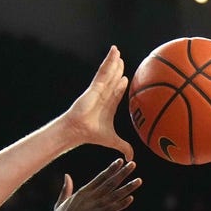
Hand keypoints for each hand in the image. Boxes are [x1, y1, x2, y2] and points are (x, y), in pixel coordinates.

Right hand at [45, 158, 141, 210]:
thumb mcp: (60, 203)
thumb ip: (65, 189)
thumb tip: (66, 176)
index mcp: (82, 192)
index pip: (100, 178)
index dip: (110, 169)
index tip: (119, 161)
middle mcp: (89, 196)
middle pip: (109, 182)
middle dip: (122, 173)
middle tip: (133, 164)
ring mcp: (93, 206)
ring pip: (114, 194)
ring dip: (127, 187)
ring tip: (139, 180)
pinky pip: (112, 208)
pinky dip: (121, 204)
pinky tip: (131, 198)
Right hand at [63, 45, 134, 160]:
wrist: (79, 130)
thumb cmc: (92, 135)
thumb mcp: (113, 141)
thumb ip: (124, 146)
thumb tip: (132, 157)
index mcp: (108, 106)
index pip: (115, 94)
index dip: (120, 87)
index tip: (125, 79)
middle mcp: (104, 96)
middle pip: (112, 80)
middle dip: (117, 71)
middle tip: (122, 63)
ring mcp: (99, 89)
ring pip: (108, 73)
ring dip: (113, 63)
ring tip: (118, 53)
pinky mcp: (95, 85)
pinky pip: (103, 70)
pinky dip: (109, 61)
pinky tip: (114, 52)